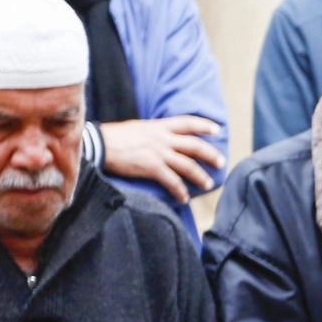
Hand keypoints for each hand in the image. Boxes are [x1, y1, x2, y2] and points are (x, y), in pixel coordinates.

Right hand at [100, 116, 224, 203]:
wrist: (100, 144)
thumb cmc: (115, 136)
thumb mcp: (139, 127)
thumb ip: (155, 132)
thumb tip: (163, 138)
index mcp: (160, 126)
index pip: (187, 122)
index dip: (203, 125)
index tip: (216, 129)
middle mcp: (163, 138)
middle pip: (195, 146)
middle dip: (211, 154)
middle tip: (221, 163)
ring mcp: (159, 153)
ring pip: (188, 165)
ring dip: (201, 176)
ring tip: (208, 185)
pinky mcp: (152, 167)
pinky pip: (172, 182)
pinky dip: (180, 192)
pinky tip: (184, 199)